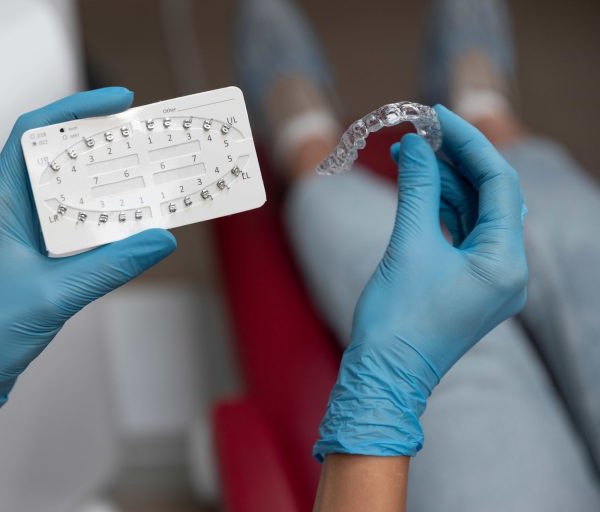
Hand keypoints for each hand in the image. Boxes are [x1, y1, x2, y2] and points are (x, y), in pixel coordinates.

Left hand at [0, 88, 176, 453]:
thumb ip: (113, 265)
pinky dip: (98, 215)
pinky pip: (70, 220)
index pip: (32, 134)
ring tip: (141, 175)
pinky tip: (125, 220)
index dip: (75, 110)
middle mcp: (7, 209)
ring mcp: (20, 231)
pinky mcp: (32, 253)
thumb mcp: (57, 295)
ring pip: (65, 189)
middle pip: (55, 156)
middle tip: (141, 140)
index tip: (116, 103)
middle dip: (99, 144)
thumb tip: (159, 239)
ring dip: (101, 180)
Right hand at [314, 105, 526, 457]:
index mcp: (505, 261)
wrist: (384, 374)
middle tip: (422, 131)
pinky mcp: (469, 284)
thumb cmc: (397, 317)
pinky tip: (420, 186)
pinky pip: (463, 234)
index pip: (498, 183)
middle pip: (491, 196)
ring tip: (413, 154)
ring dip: (447, 182)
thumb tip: (416, 145)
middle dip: (457, 160)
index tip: (438, 115)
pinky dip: (443, 208)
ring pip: (476, 213)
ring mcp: (490, 279)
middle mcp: (508, 270)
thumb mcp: (408, 244)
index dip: (469, 142)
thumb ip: (417, 188)